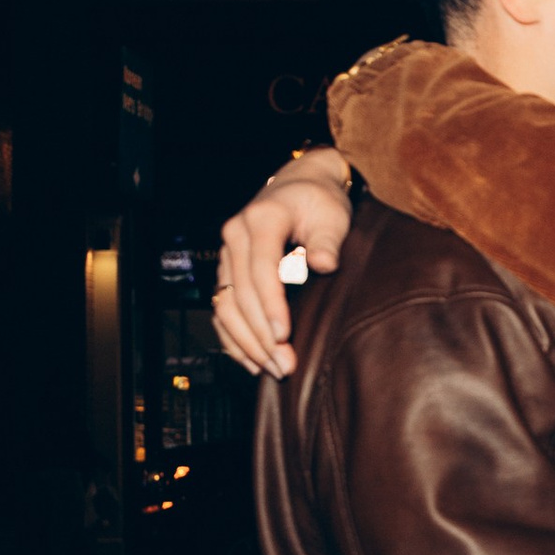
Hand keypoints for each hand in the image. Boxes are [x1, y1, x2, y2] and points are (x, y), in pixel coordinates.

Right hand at [213, 150, 354, 376]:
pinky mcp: (227, 270)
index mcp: (262, 219)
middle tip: (285, 365)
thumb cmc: (319, 202)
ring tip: (272, 368)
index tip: (283, 334)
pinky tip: (252, 361)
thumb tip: (322, 264)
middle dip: (261, 333)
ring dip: (246, 342)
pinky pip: (223, 309)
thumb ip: (328, 240)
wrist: (300, 186)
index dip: (270, 304)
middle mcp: (236, 236)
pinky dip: (233, 338)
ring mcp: (227, 254)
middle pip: (241, 292)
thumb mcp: (332, 215)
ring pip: (226, 305)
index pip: (261, 268)